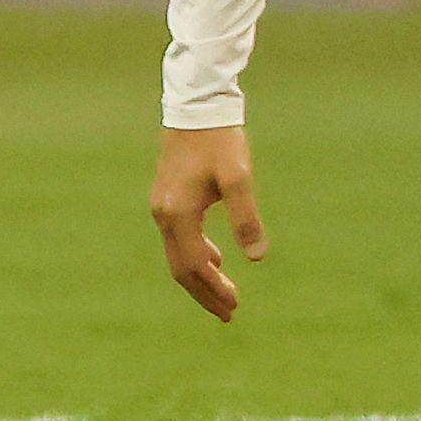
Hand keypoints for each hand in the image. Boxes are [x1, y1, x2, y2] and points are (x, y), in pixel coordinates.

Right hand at [150, 124, 266, 320]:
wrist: (197, 107)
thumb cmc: (220, 140)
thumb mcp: (239, 177)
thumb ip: (247, 216)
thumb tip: (258, 256)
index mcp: (177, 215)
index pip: (193, 267)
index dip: (212, 290)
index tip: (233, 308)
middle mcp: (163, 215)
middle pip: (181, 268)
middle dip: (205, 292)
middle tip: (229, 313)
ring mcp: (162, 207)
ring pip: (178, 254)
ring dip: (201, 276)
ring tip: (225, 293)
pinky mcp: (168, 198)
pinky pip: (179, 238)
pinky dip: (196, 254)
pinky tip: (216, 258)